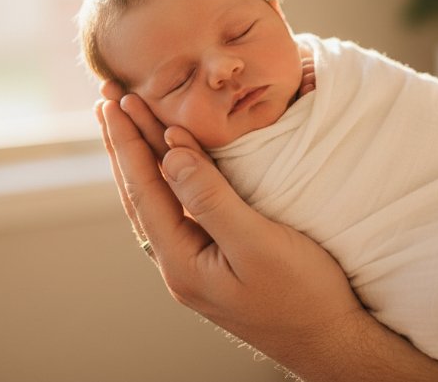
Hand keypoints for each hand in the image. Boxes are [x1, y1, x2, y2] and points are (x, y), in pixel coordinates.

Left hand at [96, 82, 437, 380]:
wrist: (329, 341)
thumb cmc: (302, 295)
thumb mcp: (257, 244)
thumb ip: (211, 198)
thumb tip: (171, 152)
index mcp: (181, 261)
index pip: (144, 190)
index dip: (128, 142)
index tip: (115, 101)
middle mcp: (178, 263)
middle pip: (140, 192)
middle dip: (124, 142)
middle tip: (108, 96)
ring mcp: (194, 262)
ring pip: (156, 200)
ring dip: (140, 156)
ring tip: (125, 120)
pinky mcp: (213, 259)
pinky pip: (178, 207)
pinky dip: (167, 175)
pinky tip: (167, 160)